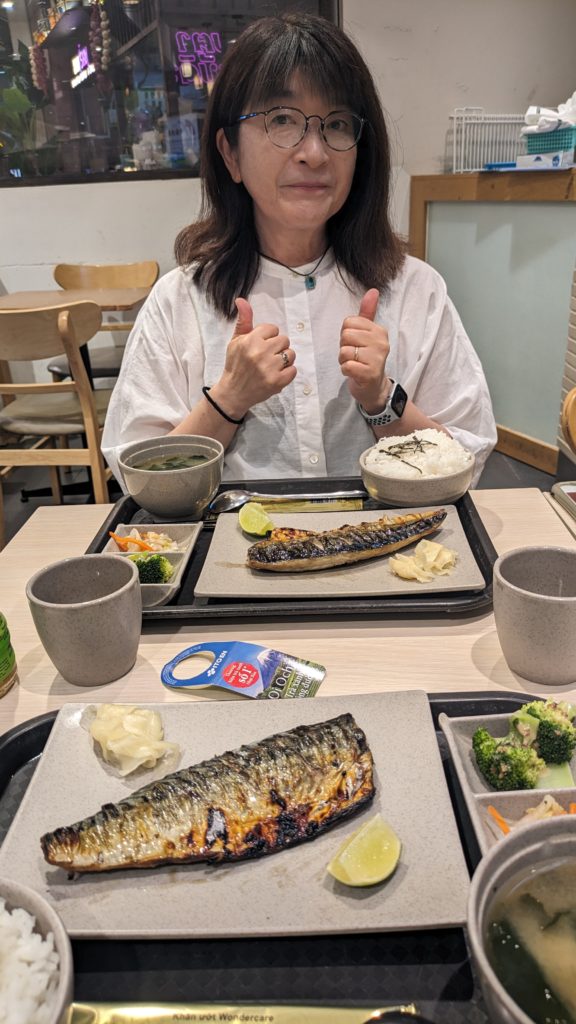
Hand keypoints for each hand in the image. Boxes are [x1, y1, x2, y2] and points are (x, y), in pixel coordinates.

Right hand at [211, 299, 296, 418]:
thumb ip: (243, 321)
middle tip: (267, 357)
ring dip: (284, 360)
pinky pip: (293, 370)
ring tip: (272, 366)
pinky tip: (276, 374)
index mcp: (250, 340)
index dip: (268, 337)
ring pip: (290, 354)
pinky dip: (287, 373)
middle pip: (284, 340)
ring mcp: (269, 368)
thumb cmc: (235, 364)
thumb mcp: (235, 341)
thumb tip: (241, 299)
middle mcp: (260, 353)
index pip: (273, 328)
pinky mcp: (277, 382)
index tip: (260, 346)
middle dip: (277, 347)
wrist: (233, 392)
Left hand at [339, 289, 391, 412]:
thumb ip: (367, 313)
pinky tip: (355, 373)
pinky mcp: (370, 373)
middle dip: (344, 348)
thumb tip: (373, 290)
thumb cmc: (367, 359)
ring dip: (344, 360)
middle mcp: (381, 342)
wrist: (374, 387)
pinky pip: (346, 365)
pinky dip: (346, 370)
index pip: (349, 322)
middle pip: (345, 335)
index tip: (356, 344)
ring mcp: (377, 358)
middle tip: (354, 356)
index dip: (346, 335)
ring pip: (344, 351)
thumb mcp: (367, 334)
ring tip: (355, 364)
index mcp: (379, 330)